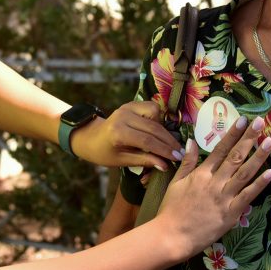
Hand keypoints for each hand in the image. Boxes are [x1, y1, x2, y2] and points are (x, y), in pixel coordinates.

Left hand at [69, 100, 183, 169]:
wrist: (91, 137)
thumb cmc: (104, 153)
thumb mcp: (122, 161)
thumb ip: (144, 161)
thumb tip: (165, 165)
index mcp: (118, 133)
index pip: (147, 141)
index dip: (164, 150)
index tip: (178, 158)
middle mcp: (123, 116)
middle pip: (154, 128)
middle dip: (169, 141)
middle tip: (179, 152)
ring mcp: (127, 107)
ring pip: (155, 112)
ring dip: (163, 127)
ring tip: (165, 142)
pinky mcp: (131, 104)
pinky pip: (151, 107)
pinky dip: (157, 118)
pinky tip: (157, 131)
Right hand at [154, 116, 270, 260]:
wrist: (172, 236)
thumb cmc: (172, 209)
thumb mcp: (176, 182)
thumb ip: (187, 161)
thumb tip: (192, 140)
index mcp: (202, 173)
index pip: (220, 149)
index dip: (232, 133)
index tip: (243, 120)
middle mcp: (215, 182)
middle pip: (235, 156)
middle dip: (249, 138)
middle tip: (261, 122)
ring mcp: (224, 197)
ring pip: (245, 173)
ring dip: (258, 156)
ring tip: (270, 141)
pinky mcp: (231, 213)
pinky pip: (248, 196)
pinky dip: (259, 184)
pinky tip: (270, 173)